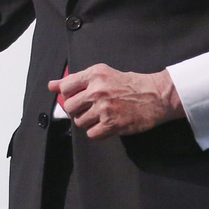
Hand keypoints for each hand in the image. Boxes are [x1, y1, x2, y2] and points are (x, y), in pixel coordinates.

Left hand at [50, 64, 182, 138]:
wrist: (157, 95)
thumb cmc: (130, 84)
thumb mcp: (103, 74)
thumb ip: (76, 80)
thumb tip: (51, 85)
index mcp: (94, 75)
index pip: (65, 87)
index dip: (67, 95)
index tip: (75, 97)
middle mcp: (97, 91)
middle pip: (69, 107)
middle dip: (76, 110)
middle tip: (89, 108)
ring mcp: (104, 108)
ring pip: (79, 121)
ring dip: (87, 121)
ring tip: (100, 116)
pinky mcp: (112, 124)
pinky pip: (91, 134)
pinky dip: (97, 132)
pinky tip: (105, 125)